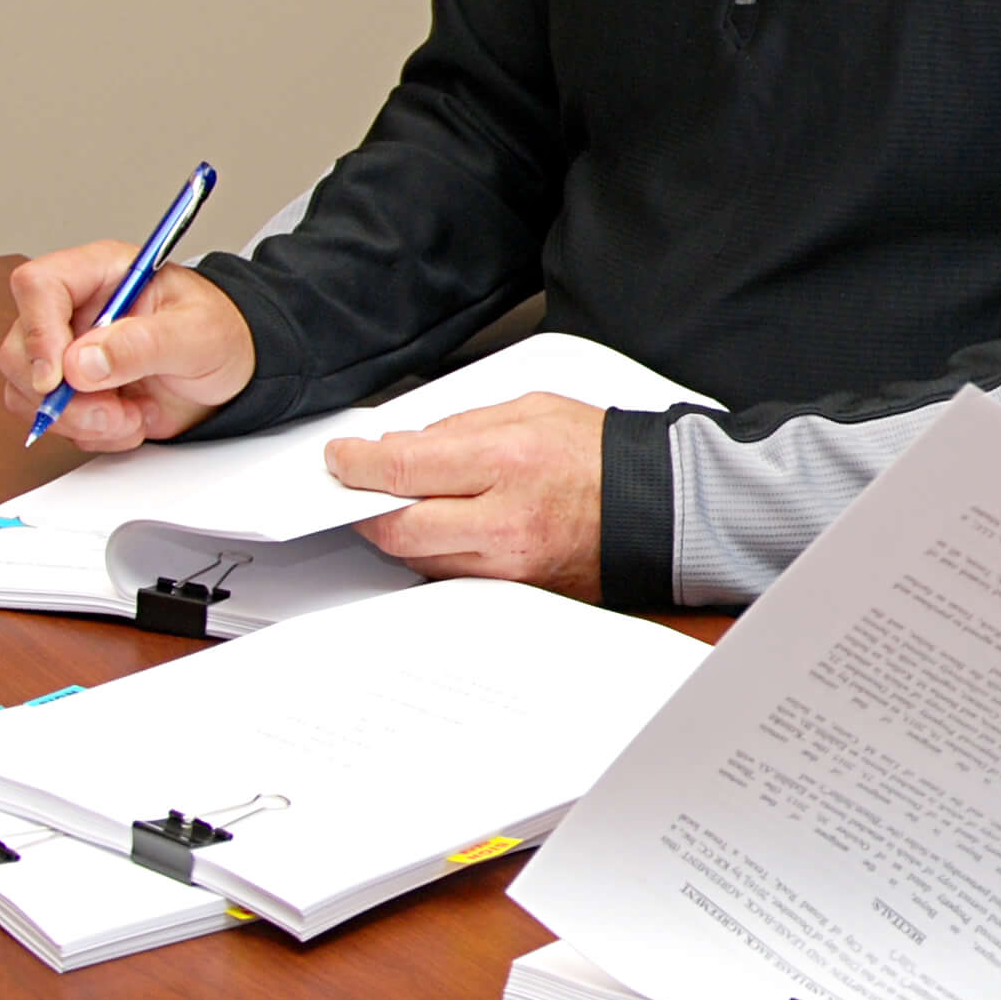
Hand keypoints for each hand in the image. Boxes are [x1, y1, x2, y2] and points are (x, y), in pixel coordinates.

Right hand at [0, 248, 256, 448]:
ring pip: (27, 393)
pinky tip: (130, 421)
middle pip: (20, 350)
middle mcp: (74, 311)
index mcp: (100, 274)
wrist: (235, 369)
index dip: (37, 332)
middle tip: (113, 412)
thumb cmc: (222, 332)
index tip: (58, 378)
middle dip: (62, 397)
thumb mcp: (196, 332)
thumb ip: (143, 344)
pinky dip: (90, 433)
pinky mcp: (73, 390)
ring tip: (133, 417)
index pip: (38, 286)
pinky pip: (53, 420)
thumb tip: (80, 364)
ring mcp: (68, 353)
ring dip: (79, 420)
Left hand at [324, 393, 605, 600]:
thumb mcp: (532, 409)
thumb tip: (407, 443)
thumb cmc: (603, 456)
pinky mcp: (513, 590)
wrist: (658, 505)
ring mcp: (508, 564)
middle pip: (397, 526)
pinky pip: (449, 575)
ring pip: (417, 557)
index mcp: (508, 461)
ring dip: (396, 530)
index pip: (403, 468)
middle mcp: (504, 520)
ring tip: (403, 502)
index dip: (357, 464)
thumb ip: (462, 426)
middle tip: (357, 486)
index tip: (342, 458)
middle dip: (364, 506)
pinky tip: (439, 527)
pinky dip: (431, 551)